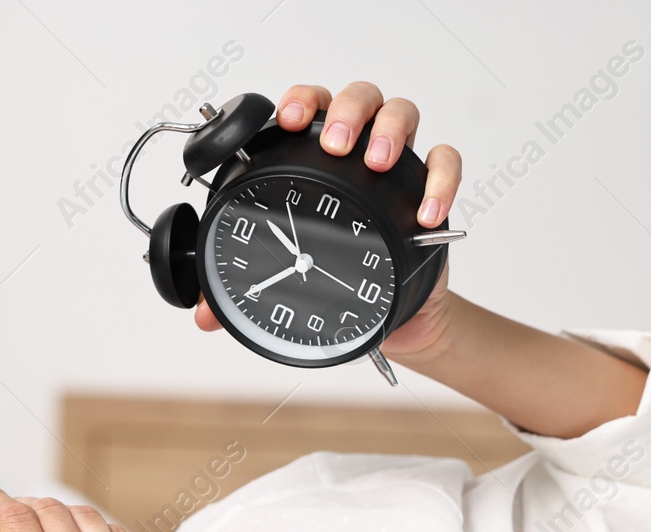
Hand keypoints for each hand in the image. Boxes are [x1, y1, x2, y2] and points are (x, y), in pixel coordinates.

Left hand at [193, 81, 463, 368]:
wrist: (389, 315)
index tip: (284, 120)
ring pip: (402, 112)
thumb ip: (236, 292)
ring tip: (376, 162)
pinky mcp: (429, 188)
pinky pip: (447, 162)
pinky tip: (424, 213)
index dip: (298, 102)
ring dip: (390, 130)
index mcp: (314, 157)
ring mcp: (398, 165)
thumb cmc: (334, 277)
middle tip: (335, 144)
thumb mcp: (283, 279)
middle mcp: (357, 149)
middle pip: (357, 97)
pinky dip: (440, 179)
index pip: (308, 107)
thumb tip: (203, 315)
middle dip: (345, 111)